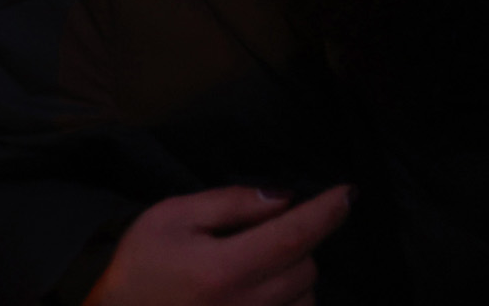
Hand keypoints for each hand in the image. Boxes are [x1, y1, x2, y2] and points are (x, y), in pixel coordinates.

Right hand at [85, 185, 351, 305]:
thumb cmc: (142, 265)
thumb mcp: (173, 216)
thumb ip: (230, 202)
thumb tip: (283, 198)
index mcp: (224, 270)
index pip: (293, 236)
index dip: (326, 212)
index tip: (347, 193)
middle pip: (306, 268)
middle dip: (296, 242)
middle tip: (260, 232)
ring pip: (306, 300)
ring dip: (294, 277)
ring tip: (256, 267)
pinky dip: (288, 302)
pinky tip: (260, 291)